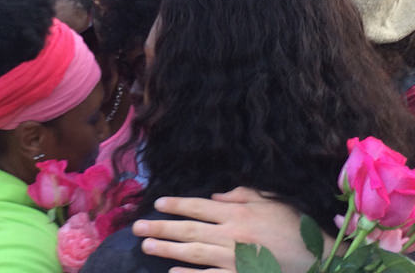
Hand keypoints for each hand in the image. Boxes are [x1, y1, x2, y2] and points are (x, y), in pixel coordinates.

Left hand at [132, 187, 326, 272]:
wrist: (319, 261)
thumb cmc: (296, 228)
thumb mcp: (272, 202)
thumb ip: (242, 195)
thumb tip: (215, 196)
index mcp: (238, 214)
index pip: (199, 206)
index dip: (176, 204)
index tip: (157, 204)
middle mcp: (231, 235)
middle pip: (189, 229)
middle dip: (161, 227)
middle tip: (137, 228)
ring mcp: (234, 260)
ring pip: (193, 252)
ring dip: (168, 249)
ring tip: (146, 247)